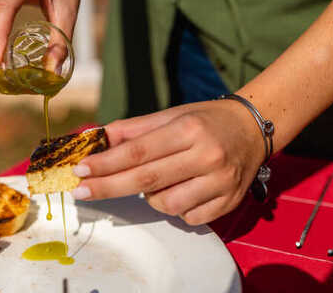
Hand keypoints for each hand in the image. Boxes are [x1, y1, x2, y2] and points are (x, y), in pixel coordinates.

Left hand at [71, 100, 265, 224]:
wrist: (252, 130)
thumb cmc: (205, 121)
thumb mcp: (171, 115)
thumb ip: (133, 130)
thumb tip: (96, 139)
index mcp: (189, 130)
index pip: (138, 151)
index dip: (105, 163)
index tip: (80, 170)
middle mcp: (207, 156)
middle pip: (146, 180)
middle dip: (108, 187)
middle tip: (81, 190)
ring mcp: (220, 182)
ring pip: (166, 204)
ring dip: (150, 197)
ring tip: (159, 180)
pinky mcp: (229, 202)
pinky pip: (188, 217)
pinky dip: (176, 207)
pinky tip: (181, 189)